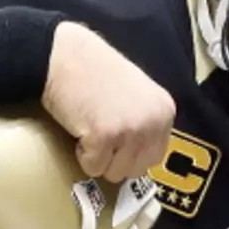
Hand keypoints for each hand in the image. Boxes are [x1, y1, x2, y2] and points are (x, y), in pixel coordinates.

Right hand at [44, 22, 174, 181]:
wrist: (64, 56)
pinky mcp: (105, 135)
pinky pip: (93, 167)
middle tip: (100, 130)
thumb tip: (141, 158)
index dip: (130, 152)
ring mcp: (131, 129)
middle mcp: (153, 121)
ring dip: (98, 157)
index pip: (154, 157)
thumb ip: (146, 123)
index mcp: (164, 111)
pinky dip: (82, 153)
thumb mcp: (137, 94)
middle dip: (114, 158)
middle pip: (136, 170)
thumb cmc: (94, 72)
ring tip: (90, 126)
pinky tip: (80, 126)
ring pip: (115, 172)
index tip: (115, 134)